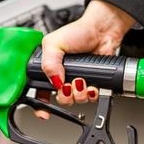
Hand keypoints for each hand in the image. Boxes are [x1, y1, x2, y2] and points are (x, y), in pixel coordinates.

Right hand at [35, 0, 134, 117]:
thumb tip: (54, 82)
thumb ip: (48, 63)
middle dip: (64, 96)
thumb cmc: (79, 32)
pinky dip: (92, 94)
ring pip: (75, 100)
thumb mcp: (54, 43)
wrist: (102, 31)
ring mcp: (78, 81)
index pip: (40, 91)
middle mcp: (62, 76)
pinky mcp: (92, 83)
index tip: (43, 112)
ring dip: (79, 94)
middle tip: (67, 85)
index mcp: (49, 68)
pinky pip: (91, 98)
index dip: (40, 104)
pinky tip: (91, 85)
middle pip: (59, 99)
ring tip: (81, 81)